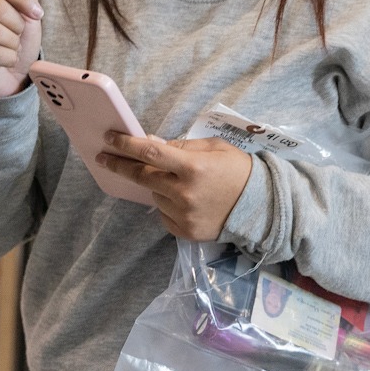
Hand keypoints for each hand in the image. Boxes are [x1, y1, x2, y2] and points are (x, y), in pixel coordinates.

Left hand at [95, 133, 253, 239]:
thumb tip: (149, 143)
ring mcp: (184, 215)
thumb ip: (181, 147)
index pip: (150, 153)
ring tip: (177, 184)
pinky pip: (164, 215)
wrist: (262, 206)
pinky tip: (184, 201)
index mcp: (193, 167)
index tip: (109, 139)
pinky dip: (167, 206)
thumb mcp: (214, 148)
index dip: (126, 145)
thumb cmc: (239, 170)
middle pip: (142, 176)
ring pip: (154, 196)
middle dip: (121, 165)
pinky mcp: (186, 232)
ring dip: (157, 186)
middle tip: (106, 158)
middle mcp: (185, 192)